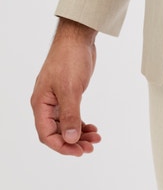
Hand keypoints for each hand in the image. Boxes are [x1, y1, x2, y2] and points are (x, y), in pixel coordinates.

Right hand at [31, 18, 100, 155]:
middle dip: (73, 142)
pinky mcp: (68, 93)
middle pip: (57, 132)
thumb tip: (70, 139)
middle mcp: (46, 104)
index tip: (79, 151)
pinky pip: (72, 115)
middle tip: (90, 147)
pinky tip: (92, 127)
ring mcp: (57, 99)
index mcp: (41, 104)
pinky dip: (81, 122)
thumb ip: (70, 115)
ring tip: (95, 138)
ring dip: (79, 133)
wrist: (78, 38)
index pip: (47, 135)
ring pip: (66, 124)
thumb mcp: (70, 89)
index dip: (62, 146)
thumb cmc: (69, 58)